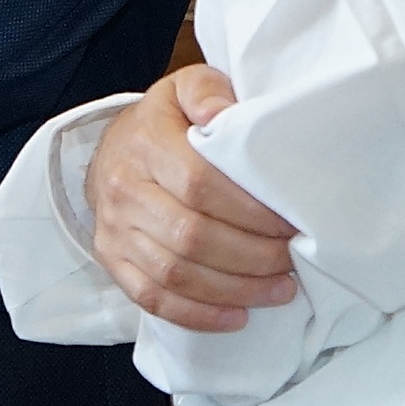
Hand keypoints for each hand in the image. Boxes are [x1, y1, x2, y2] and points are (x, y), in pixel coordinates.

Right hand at [82, 66, 300, 331]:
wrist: (110, 150)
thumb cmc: (165, 123)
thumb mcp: (184, 88)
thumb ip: (208, 91)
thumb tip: (223, 116)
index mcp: (146, 143)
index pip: (200, 184)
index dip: (251, 212)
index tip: (291, 224)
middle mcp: (123, 188)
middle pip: (191, 235)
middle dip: (252, 256)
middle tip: (294, 261)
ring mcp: (113, 229)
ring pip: (175, 272)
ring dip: (234, 289)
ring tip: (279, 290)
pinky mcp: (112, 259)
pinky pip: (151, 297)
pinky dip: (197, 314)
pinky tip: (236, 317)